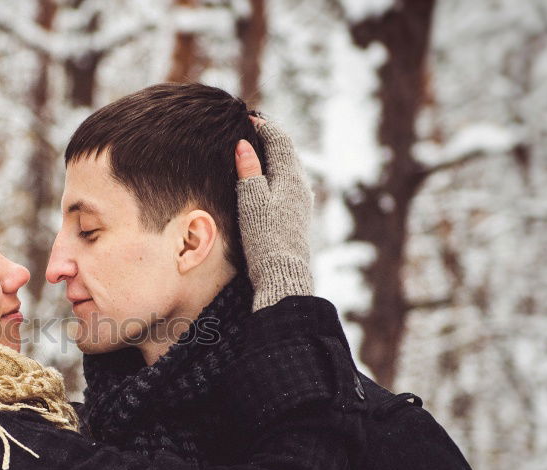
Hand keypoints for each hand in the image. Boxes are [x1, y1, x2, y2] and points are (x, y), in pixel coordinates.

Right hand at [234, 116, 314, 310]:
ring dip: (274, 156)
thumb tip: (244, 144)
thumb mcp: (251, 201)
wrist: (283, 274)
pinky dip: (276, 172)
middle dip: (271, 138)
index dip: (264, 127)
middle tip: (252, 129)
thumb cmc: (265, 238)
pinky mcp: (298, 215)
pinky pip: (288, 183)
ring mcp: (302, 201)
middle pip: (288, 152)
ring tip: (256, 150)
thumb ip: (249, 171)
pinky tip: (266, 180)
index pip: (280, 141)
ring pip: (289, 168)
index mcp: (291, 178)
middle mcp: (301, 186)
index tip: (247, 118)